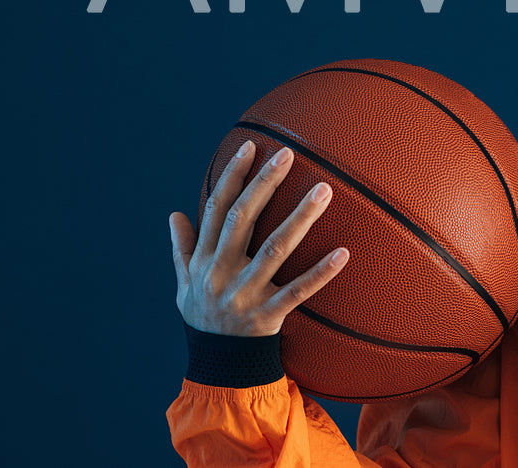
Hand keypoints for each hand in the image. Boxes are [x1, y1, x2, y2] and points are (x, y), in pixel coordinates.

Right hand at [169, 140, 350, 335]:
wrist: (216, 369)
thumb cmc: (203, 319)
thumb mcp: (184, 286)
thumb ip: (183, 250)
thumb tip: (174, 215)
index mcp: (204, 261)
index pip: (217, 209)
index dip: (232, 176)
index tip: (249, 147)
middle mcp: (221, 273)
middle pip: (242, 219)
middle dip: (264, 184)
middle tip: (288, 153)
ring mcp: (245, 295)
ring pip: (274, 250)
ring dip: (299, 218)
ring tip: (325, 190)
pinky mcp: (267, 317)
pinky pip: (298, 292)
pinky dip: (321, 273)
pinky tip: (343, 252)